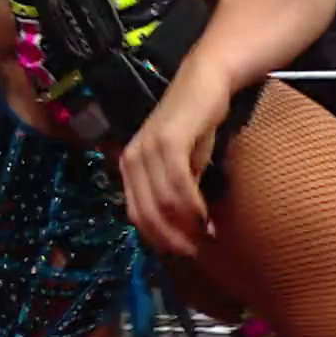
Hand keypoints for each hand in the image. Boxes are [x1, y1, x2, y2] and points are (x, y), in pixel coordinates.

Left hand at [119, 64, 230, 257]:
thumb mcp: (183, 166)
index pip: (137, 216)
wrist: (205, 83)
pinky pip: (177, 184)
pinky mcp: (167, 141)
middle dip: (172, 239)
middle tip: (197, 251)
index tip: (183, 253)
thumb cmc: (195, 125)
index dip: (159, 240)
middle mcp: (131, 160)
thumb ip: (176, 194)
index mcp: (129, 168)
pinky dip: (191, 205)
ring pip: (161, 203)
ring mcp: (146, 149)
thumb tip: (187, 232)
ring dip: (185, 226)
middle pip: (146, 215)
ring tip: (206, 236)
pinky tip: (205, 216)